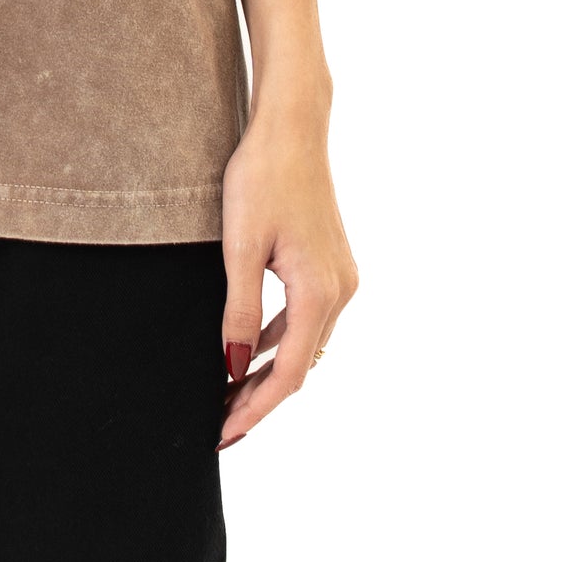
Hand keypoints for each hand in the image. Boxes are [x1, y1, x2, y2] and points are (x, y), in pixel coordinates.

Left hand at [217, 105, 357, 448]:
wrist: (293, 128)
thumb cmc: (262, 177)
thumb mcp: (240, 247)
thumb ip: (238, 310)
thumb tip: (233, 367)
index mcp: (319, 292)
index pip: (288, 374)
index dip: (256, 409)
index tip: (223, 433)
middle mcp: (340, 291)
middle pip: (300, 365)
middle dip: (260, 397)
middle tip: (220, 423)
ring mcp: (342, 277)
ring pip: (305, 343)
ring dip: (270, 370)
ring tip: (229, 394)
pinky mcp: (333, 264)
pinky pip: (307, 317)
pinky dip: (280, 339)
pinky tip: (250, 347)